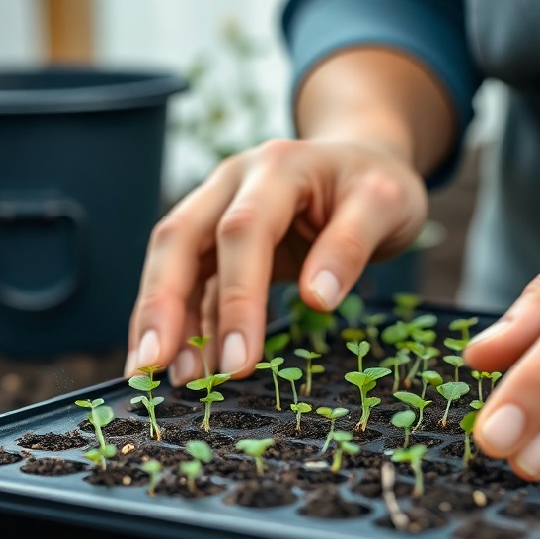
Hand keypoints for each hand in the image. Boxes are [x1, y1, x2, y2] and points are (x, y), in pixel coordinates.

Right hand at [127, 138, 426, 384]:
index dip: (237, 297)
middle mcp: (234, 183)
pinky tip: (190, 367)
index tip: (238, 360)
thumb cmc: (376, 184)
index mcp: (277, 168)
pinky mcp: (220, 244)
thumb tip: (318, 298)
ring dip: (166, 321)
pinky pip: (197, 285)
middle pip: (180, 239)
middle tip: (153, 365)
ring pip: (175, 263)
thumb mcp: (386, 205)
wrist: (364, 159)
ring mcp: (220, 210)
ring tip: (170, 379)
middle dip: (162, 305)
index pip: (243, 231)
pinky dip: (190, 325)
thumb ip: (352, 246)